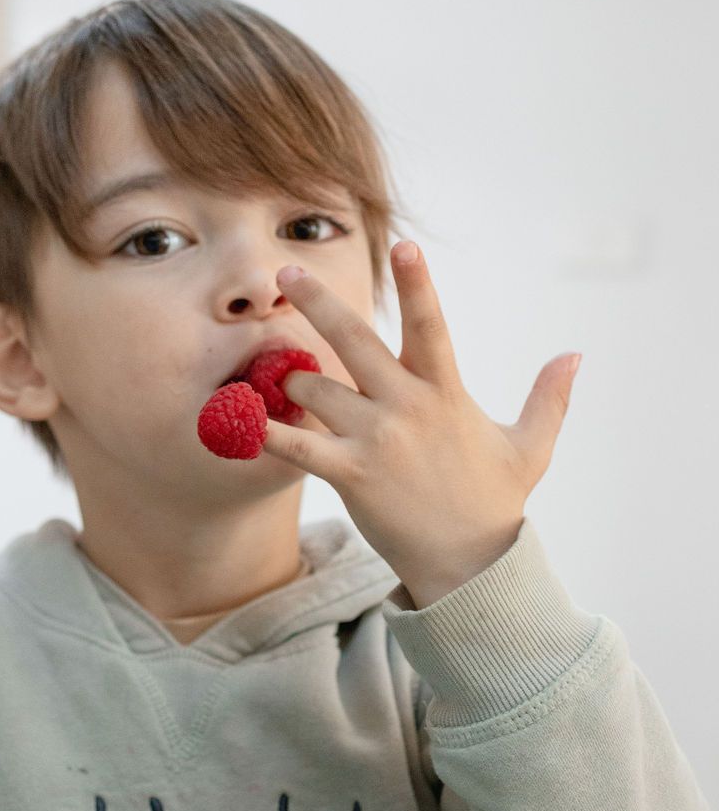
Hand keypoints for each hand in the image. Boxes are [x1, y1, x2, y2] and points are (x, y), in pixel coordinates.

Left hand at [262, 244, 581, 607]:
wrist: (469, 565)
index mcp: (446, 393)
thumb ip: (548, 398)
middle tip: (284, 273)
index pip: (431, 325)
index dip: (418, 284)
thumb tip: (574, 355)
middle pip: (355, 341)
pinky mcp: (350, 474)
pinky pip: (297, 447)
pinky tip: (237, 416)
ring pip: (316, 390)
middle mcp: (408, 408)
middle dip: (317, 303)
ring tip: (278, 377)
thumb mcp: (530, 448)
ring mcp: (376, 440)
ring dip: (291, 380)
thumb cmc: (493, 503)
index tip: (402, 245)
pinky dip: (266, 432)